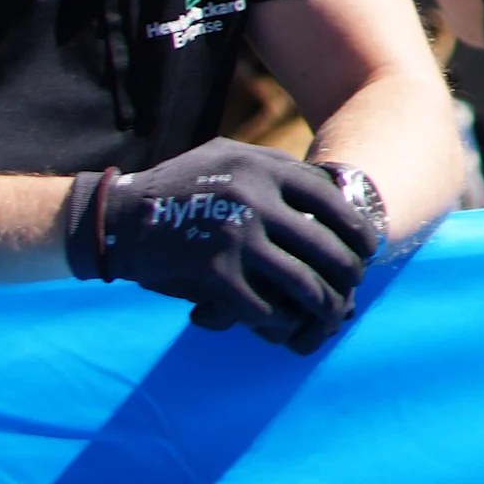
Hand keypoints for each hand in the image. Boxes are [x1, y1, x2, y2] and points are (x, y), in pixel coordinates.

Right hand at [68, 140, 382, 353]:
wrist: (116, 217)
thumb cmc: (180, 187)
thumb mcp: (229, 157)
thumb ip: (276, 167)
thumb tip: (333, 185)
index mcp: (264, 167)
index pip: (334, 201)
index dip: (358, 230)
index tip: (367, 250)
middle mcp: (255, 198)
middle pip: (326, 247)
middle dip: (348, 275)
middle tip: (353, 290)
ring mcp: (235, 236)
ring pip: (303, 284)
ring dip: (322, 307)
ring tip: (329, 317)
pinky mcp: (214, 273)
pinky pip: (265, 308)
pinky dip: (281, 322)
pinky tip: (284, 327)